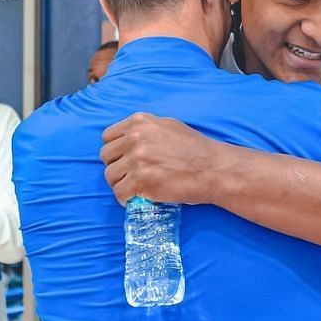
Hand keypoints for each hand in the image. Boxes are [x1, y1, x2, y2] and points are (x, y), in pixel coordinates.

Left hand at [101, 113, 228, 205]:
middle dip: (116, 166)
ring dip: (120, 184)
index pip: (108, 136)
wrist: (214, 169)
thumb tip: (129, 138)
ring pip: (110, 175)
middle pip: (106, 156)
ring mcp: (137, 160)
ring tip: (134, 188)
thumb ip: (146, 129)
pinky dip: (126, 199)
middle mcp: (135, 138)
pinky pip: (120, 193)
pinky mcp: (141, 181)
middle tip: (130, 175)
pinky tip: (137, 198)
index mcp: (140, 122)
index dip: (116, 150)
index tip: (124, 159)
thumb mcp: (170, 126)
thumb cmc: (197, 149)